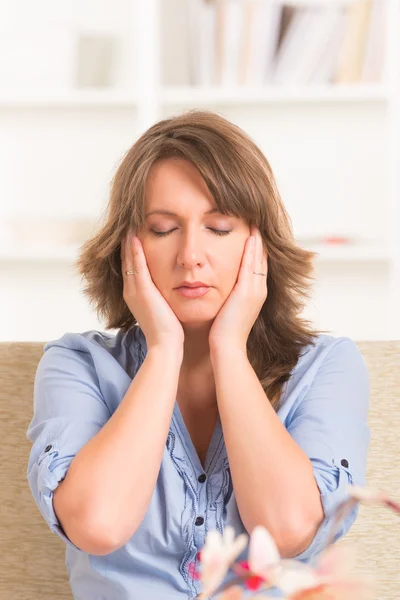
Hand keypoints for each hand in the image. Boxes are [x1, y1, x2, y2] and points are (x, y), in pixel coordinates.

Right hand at [121, 233, 184, 352]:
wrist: (165, 345)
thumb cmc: (169, 330)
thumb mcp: (162, 308)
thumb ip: (161, 297)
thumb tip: (167, 289)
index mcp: (134, 294)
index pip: (130, 266)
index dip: (131, 250)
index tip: (133, 233)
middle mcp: (130, 290)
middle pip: (125, 260)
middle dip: (126, 241)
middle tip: (127, 222)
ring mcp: (134, 290)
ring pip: (128, 260)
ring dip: (128, 241)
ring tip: (128, 223)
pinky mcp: (142, 291)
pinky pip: (137, 266)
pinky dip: (135, 251)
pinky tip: (134, 236)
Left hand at [208, 225, 267, 352]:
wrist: (226, 347)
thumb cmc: (222, 332)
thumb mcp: (228, 309)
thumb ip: (229, 296)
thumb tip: (222, 288)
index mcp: (255, 294)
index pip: (258, 265)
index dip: (257, 249)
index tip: (253, 233)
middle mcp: (259, 290)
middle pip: (262, 258)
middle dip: (260, 240)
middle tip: (257, 222)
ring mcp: (256, 290)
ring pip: (259, 259)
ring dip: (258, 240)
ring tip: (255, 223)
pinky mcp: (247, 292)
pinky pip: (251, 265)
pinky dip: (252, 250)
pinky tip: (250, 236)